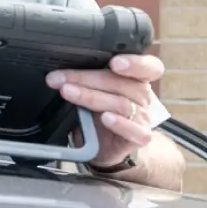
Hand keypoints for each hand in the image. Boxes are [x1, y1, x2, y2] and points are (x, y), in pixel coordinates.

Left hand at [46, 54, 164, 166]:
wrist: (103, 145)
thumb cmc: (97, 112)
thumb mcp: (91, 91)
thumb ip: (84, 78)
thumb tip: (58, 71)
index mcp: (134, 78)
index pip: (148, 66)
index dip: (135, 63)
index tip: (115, 62)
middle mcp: (141, 95)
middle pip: (121, 83)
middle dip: (86, 78)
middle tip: (60, 79)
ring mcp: (142, 117)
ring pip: (121, 104)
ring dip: (91, 97)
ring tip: (68, 92)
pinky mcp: (139, 137)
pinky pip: (135, 130)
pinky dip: (120, 124)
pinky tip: (106, 118)